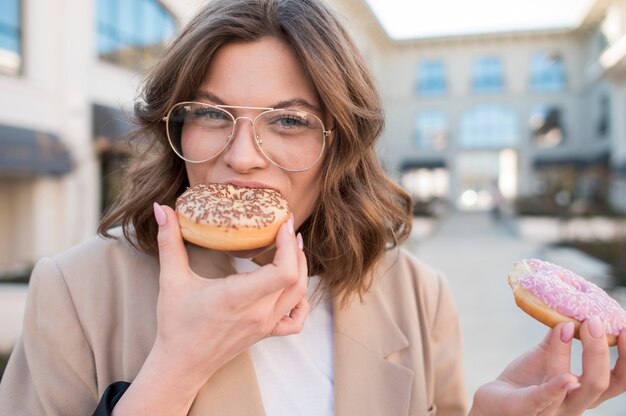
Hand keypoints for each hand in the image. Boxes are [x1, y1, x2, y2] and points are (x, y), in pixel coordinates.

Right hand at [112, 204, 308, 415]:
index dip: (289, 245)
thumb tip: (161, 208)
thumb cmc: (176, 324)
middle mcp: (259, 313)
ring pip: (298, 295)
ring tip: (292, 247)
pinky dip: (301, 302)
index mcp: (239, 297)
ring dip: (300, 268)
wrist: (181, 365)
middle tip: (286, 227)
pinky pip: (295, 320)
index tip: (283, 224)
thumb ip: (168, 242)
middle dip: (295, 249)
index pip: (283, 271)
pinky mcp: (265, 333)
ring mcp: (265, 325)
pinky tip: (292, 288)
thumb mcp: (171, 280)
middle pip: (296, 278)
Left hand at [469, 320, 625, 415]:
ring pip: (573, 387)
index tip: (625, 329)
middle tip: (593, 322)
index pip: (617, 380)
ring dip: (572, 355)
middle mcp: (574, 404)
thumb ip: (561, 336)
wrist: (494, 401)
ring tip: (568, 326)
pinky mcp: (526, 409)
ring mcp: (552, 410)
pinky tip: (567, 377)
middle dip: (600, 351)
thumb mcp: (546, 355)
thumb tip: (573, 309)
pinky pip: (544, 399)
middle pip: (600, 383)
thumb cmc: (525, 380)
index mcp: (583, 391)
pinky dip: (556, 387)